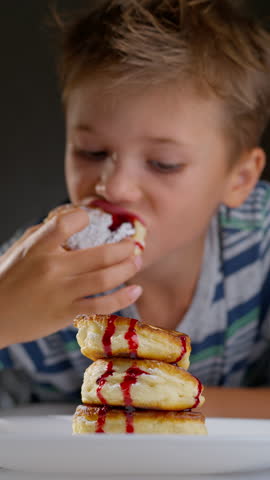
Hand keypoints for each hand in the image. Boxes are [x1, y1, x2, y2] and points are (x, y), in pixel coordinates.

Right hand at [0, 207, 142, 347]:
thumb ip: (47, 234)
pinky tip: (135, 290)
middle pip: (100, 254)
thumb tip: (76, 220)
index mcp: (38, 247)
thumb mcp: (22, 249)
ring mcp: (61, 292)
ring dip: (128, 269)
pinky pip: (101, 305)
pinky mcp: (67, 313)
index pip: (67, 222)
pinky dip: (123, 298)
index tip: (92, 220)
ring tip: (137, 262)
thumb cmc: (10, 278)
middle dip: (124, 249)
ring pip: (105, 279)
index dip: (84, 217)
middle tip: (134, 246)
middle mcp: (52, 268)